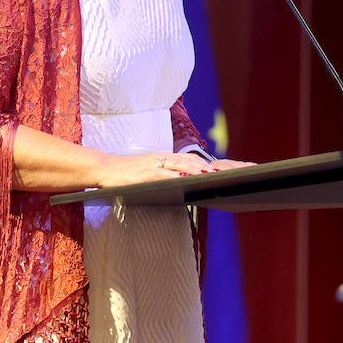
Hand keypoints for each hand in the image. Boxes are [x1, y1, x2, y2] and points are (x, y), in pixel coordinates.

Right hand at [101, 153, 254, 186]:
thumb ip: (171, 176)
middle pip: (195, 160)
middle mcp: (165, 158)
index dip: (217, 164)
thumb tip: (190, 183)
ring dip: (197, 169)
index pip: (197, 160)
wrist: (104, 168)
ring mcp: (155, 165)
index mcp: (169, 159)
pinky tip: (184, 179)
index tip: (237, 168)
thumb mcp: (153, 172)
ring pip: (181, 164)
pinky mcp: (143, 174)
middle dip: (215, 166)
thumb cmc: (129, 173)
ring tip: (214, 173)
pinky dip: (174, 176)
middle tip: (235, 171)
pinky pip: (161, 174)